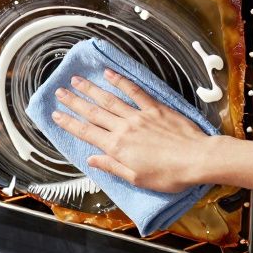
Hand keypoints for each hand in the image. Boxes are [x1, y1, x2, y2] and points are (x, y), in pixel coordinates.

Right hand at [50, 68, 223, 192]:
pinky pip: (134, 92)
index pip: (86, 132)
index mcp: (117, 147)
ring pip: (110, 99)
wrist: (197, 159)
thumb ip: (112, 166)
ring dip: (91, 89)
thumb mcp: (136, 179)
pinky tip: (109, 74)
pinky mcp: (155, 108)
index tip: (55, 114)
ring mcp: (139, 115)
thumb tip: (91, 159)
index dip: (68, 123)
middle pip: (93, 112)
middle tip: (59, 92)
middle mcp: (124, 128)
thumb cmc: (169, 175)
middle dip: (74, 101)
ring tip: (76, 80)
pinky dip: (121, 81)